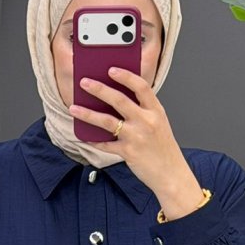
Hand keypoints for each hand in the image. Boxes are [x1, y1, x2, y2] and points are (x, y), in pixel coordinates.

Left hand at [69, 66, 201, 210]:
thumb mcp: (159, 123)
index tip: (111, 69)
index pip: (141, 86)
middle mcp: (146, 122)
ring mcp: (136, 137)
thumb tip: (117, 98)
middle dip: (99, 89)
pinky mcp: (128, 152)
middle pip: (119, 100)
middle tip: (84, 82)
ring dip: (87, 113)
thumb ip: (144, 110)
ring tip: (73, 108)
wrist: (171, 174)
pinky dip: (93, 140)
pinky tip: (83, 135)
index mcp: (156, 111)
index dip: (125, 76)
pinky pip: (105, 144)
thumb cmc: (163, 148)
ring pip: (107, 121)